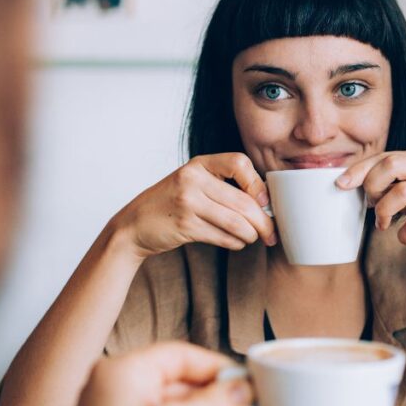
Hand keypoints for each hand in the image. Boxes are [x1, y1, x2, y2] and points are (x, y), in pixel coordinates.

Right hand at [114, 153, 276, 260]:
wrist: (134, 224)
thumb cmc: (171, 204)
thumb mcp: (192, 183)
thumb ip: (222, 186)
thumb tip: (265, 202)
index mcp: (199, 164)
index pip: (239, 163)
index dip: (258, 183)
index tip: (264, 201)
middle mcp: (193, 179)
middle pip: (243, 201)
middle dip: (263, 222)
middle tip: (271, 233)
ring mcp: (188, 202)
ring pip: (236, 222)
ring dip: (251, 235)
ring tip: (253, 238)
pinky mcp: (185, 226)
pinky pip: (223, 237)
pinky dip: (235, 243)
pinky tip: (236, 242)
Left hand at [337, 151, 405, 264]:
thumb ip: (391, 181)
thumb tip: (350, 180)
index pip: (386, 156)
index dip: (359, 169)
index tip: (340, 184)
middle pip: (392, 165)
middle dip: (372, 186)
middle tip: (370, 205)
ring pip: (402, 192)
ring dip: (383, 212)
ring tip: (383, 224)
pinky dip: (404, 235)